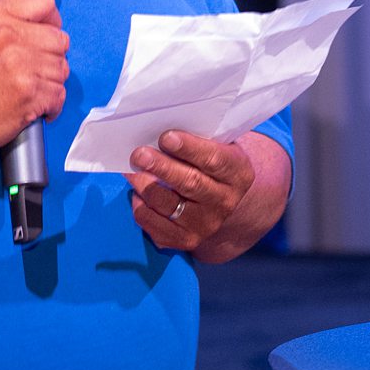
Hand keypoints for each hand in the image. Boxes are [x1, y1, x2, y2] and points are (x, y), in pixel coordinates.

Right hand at [0, 0, 67, 164]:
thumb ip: (2, 22)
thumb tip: (35, 26)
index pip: (44, 2)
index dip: (51, 19)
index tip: (48, 31)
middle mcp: (8, 36)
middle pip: (59, 39)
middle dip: (52, 56)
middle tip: (37, 68)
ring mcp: (21, 66)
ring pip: (61, 68)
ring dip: (51, 81)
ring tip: (32, 89)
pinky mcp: (29, 95)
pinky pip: (59, 94)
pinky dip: (52, 105)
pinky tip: (37, 107)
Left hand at [125, 130, 254, 253]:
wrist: (222, 202)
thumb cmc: (211, 164)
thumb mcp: (217, 147)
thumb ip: (198, 138)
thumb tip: (159, 128)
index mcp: (238, 174)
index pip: (214, 160)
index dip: (189, 148)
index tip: (165, 137)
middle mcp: (225, 202)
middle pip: (190, 184)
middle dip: (161, 167)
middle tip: (139, 154)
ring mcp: (205, 225)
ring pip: (168, 205)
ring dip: (144, 185)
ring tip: (131, 169)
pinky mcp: (185, 241)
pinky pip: (154, 225)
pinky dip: (140, 207)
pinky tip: (137, 192)